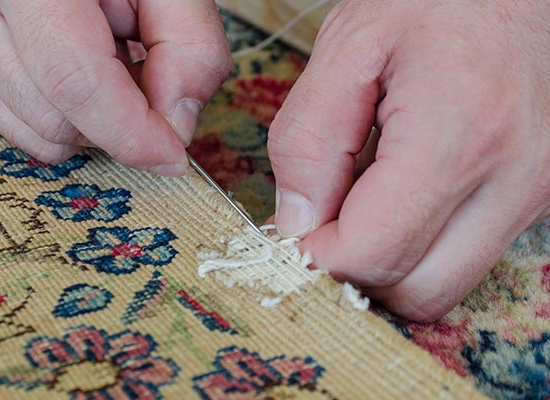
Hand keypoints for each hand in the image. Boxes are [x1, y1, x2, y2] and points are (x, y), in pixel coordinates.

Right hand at [0, 0, 230, 173]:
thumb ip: (189, 47)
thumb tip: (175, 126)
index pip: (74, 81)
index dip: (129, 131)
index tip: (171, 154)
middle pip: (56, 119)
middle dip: (116, 120)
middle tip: (143, 72)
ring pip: (36, 132)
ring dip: (89, 117)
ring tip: (106, 57)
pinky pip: (17, 126)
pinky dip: (61, 115)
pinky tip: (74, 67)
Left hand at [268, 1, 549, 320]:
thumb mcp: (348, 48)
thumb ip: (308, 140)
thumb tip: (295, 224)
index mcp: (458, 137)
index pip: (374, 254)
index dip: (317, 256)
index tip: (294, 230)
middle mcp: (513, 180)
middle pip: (416, 292)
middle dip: (354, 273)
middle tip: (323, 225)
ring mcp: (534, 194)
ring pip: (445, 286)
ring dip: (389, 264)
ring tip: (362, 205)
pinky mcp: (536, 195)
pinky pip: (465, 257)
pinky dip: (420, 247)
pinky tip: (399, 199)